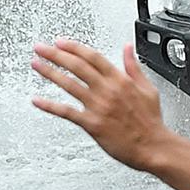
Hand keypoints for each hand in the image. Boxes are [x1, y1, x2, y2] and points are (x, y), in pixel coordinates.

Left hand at [32, 39, 175, 171]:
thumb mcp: (147, 88)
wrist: (153, 146)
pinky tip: (37, 101)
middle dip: (55, 54)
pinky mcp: (92, 124)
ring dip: (50, 73)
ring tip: (36, 65)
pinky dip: (50, 106)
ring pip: (69, 84)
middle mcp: (108, 90)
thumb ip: (134, 67)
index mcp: (121, 80)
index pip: (93, 57)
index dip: (74, 47)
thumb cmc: (151, 122)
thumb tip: (128, 48)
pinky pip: (67, 112)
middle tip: (41, 48)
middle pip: (77, 66)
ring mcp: (98, 107)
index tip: (61, 42)